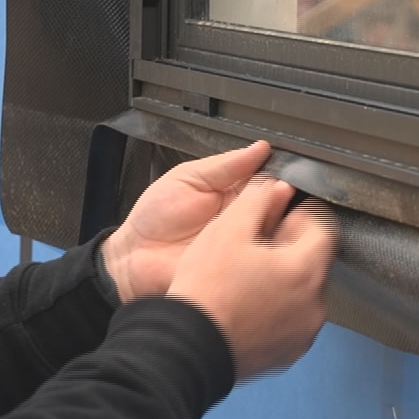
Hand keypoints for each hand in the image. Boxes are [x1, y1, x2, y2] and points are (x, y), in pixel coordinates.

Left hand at [101, 142, 270, 301]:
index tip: (284, 169)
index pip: (266, 179)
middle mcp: (243, 219)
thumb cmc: (155, 218)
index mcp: (233, 193)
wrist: (135, 258)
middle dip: (281, 196)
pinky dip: (269, 251)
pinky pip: (265, 261)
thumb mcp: (188, 178)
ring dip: (278, 221)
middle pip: (277, 205)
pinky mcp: (241, 270)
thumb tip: (260, 148)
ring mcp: (244, 246)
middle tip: (281, 190)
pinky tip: (265, 239)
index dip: (277, 173)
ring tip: (270, 211)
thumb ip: (225, 165)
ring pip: (276, 231)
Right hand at [168, 176, 335, 381]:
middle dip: (291, 248)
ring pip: (302, 293)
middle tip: (257, 245)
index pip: (325, 227)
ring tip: (247, 277)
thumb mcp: (228, 229)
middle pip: (314, 262)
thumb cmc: (207, 290)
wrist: (188, 348)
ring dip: (283, 280)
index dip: (301, 214)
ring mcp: (303, 333)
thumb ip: (257, 198)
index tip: (281, 212)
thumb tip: (273, 185)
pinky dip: (275, 309)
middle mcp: (315, 305)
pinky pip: (290, 321)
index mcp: (306, 270)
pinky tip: (245, 304)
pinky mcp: (287, 353)